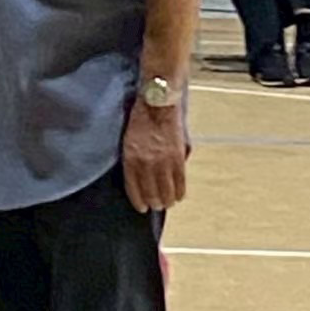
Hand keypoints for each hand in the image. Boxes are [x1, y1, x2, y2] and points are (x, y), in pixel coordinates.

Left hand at [122, 98, 187, 213]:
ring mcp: (163, 160)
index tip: (141, 208)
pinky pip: (180, 180)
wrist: (157, 103)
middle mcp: (146, 162)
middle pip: (151, 192)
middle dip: (153, 203)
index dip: (138, 200)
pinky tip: (179, 196)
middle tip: (155, 207)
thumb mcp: (129, 140)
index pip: (133, 187)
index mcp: (130, 158)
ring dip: (167, 200)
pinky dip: (180, 191)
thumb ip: (134, 159)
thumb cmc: (140, 118)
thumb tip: (142, 176)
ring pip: (166, 190)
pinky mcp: (178, 157)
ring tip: (166, 203)